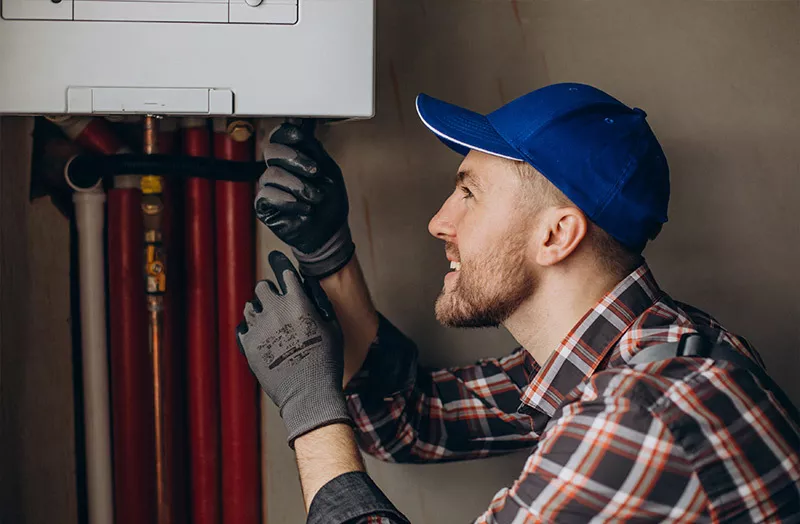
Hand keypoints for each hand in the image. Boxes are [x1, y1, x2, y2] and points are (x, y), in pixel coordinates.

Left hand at [236, 251, 351, 445]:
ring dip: (259, 310)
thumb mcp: (333, 327)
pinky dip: (250, 330)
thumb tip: (308, 286)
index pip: (283, 270)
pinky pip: (243, 328)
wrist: (309, 393)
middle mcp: (275, 309)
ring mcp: (258, 327)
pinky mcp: (247, 345)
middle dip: (270, 291)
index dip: (279, 262)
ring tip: (270, 323)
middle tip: (277, 302)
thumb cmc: (327, 360)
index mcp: (298, 301)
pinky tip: (261, 337)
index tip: (276, 258)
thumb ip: (319, 302)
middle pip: (262, 286)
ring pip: (250, 306)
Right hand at [255, 121, 354, 277]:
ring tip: (315, 197)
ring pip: (271, 173)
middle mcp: (280, 169)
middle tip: (314, 172)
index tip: (302, 140)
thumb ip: (314, 151)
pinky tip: (304, 208)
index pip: (280, 135)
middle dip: (294, 158)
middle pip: (271, 150)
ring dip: (298, 185)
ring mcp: (270, 187)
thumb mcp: (330, 173)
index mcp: (295, 157)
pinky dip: (288, 201)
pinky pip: (267, 195)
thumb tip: (298, 127)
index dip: (288, 134)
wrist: (329, 233)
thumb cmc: (330, 203)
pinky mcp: (265, 206)